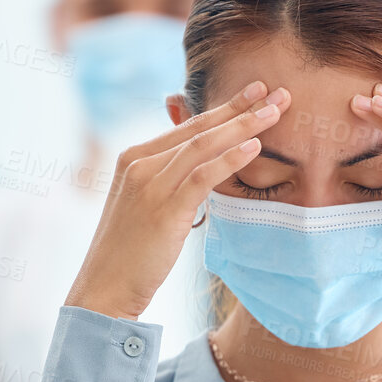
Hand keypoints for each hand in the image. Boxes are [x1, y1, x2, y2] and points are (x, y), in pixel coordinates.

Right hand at [66, 80, 290, 318]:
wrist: (104, 288)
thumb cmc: (130, 253)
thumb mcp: (147, 207)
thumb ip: (171, 182)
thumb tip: (204, 171)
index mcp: (134, 158)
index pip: (186, 126)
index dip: (224, 108)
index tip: (255, 94)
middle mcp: (139, 163)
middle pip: (198, 128)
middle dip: (240, 108)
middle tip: (277, 92)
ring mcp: (149, 184)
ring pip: (203, 145)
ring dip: (243, 126)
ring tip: (276, 112)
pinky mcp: (163, 208)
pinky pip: (202, 175)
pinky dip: (230, 158)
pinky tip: (255, 147)